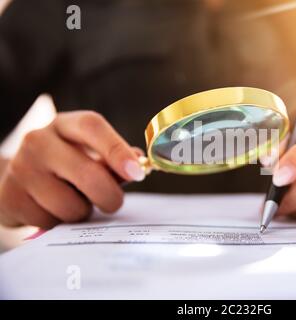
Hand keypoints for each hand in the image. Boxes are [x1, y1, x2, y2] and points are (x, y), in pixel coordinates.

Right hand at [0, 111, 146, 228]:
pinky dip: (59, 223)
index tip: (137, 173)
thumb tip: (140, 164)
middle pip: (88, 173)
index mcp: (65, 125)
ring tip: (74, 201)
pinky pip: (50, 223)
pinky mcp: (10, 197)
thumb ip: (115, 159)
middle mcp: (39, 141)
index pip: (92, 127)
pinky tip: (53, 210)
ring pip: (70, 206)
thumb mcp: (89, 153)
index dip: (117, 150)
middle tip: (114, 202)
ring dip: (82, 212)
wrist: (18, 178)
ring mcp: (21, 169)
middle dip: (110, 196)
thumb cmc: (66, 164)